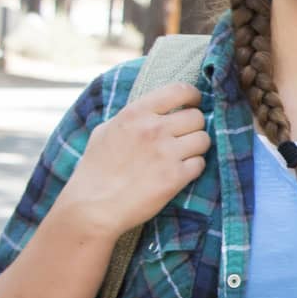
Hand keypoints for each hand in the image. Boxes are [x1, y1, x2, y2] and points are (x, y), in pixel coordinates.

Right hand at [57, 83, 209, 238]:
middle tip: (184, 137)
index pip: (180, 90)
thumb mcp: (105, 131)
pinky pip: (200, 163)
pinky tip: (179, 172)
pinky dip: (193, 168)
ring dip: (196, 147)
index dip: (193, 96)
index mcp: (135, 114)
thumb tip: (154, 109)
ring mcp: (166, 153)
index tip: (194, 103)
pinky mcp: (175, 177)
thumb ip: (131, 118)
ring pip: (204, 139)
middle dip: (194, 127)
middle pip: (197, 117)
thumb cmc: (95, 170)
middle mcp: (153, 129)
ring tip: (182, 155)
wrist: (92, 207)